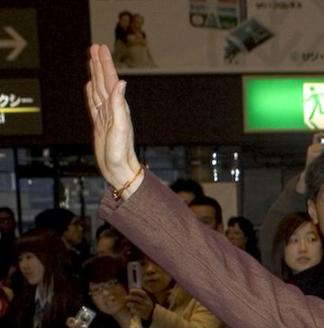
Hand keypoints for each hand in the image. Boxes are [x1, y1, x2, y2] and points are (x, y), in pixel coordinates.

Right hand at [85, 45, 141, 194]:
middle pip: (104, 81)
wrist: (118, 170)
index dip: (105, 64)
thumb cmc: (120, 153)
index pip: (110, 81)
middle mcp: (112, 110)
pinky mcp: (100, 125)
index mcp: (118, 108)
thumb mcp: (120, 127)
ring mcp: (106, 116)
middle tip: (95, 47)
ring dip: (95, 74)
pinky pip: (94, 104)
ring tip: (92, 60)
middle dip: (99, 64)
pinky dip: (91, 93)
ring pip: (99, 89)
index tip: (100, 48)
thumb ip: (119, 104)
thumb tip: (121, 83)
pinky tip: (90, 86)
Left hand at [126, 287, 154, 320]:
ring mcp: (145, 309)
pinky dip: (132, 310)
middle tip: (126, 298)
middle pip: (138, 299)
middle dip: (131, 298)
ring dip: (130, 304)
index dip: (136, 291)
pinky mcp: (143, 314)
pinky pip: (136, 312)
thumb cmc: (146, 303)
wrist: (153, 314)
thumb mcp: (144, 297)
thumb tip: (133, 283)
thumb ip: (138, 291)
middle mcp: (147, 303)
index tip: (130, 291)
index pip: (142, 293)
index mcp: (147, 298)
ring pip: (136, 305)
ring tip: (127, 304)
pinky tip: (131, 309)